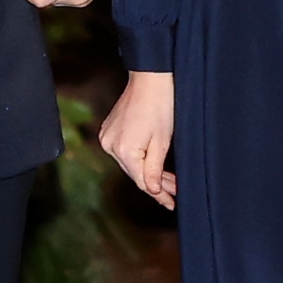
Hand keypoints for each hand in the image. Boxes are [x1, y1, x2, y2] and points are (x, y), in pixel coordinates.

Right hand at [98, 70, 176, 208]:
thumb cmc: (160, 106)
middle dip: (155, 183)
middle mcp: (109, 145)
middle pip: (135, 173)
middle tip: (175, 192)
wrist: (150, 78)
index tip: (171, 204)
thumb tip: (152, 191)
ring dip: (148, 170)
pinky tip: (153, 163)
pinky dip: (139, 158)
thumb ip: (154, 170)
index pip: (141, 181)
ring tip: (169, 179)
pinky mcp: (109, 130)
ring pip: (130, 163)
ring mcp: (107, 137)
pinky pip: (125, 152)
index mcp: (123, 150)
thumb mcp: (162, 142)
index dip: (158, 194)